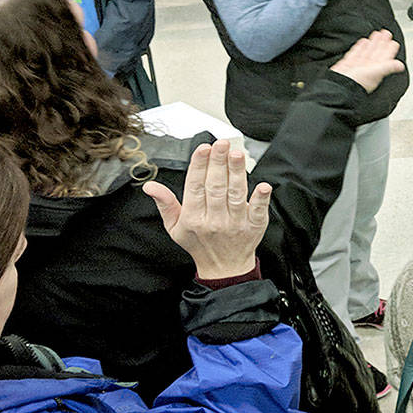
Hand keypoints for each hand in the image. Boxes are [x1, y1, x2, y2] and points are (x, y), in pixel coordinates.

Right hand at [143, 139, 271, 280]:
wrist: (224, 268)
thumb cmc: (199, 243)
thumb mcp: (175, 227)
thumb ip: (165, 204)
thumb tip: (149, 186)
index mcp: (193, 218)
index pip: (195, 187)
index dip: (199, 166)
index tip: (203, 148)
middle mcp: (214, 220)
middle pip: (216, 186)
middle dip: (218, 162)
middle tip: (222, 144)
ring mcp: (235, 223)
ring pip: (236, 194)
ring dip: (237, 173)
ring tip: (237, 154)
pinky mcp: (254, 226)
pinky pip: (258, 211)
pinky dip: (260, 198)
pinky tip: (263, 185)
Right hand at [330, 29, 404, 92]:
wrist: (339, 87)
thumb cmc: (356, 83)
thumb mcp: (375, 73)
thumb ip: (388, 67)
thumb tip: (401, 66)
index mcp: (376, 70)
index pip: (385, 57)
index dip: (390, 49)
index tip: (393, 42)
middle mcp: (368, 68)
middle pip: (377, 52)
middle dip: (382, 43)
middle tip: (386, 33)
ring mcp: (358, 66)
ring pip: (368, 51)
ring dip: (373, 43)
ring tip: (377, 34)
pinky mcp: (349, 64)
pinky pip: (356, 53)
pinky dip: (361, 47)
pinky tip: (364, 42)